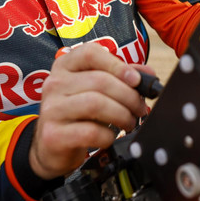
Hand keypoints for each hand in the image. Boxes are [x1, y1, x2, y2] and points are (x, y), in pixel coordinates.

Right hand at [29, 43, 151, 179]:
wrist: (52, 146)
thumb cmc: (79, 114)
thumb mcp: (95, 90)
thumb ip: (120, 77)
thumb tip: (148, 74)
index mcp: (65, 66)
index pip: (90, 53)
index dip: (118, 65)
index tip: (136, 80)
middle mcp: (54, 84)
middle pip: (100, 81)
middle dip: (128, 96)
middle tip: (139, 108)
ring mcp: (51, 109)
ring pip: (96, 104)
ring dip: (121, 115)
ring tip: (129, 122)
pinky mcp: (53, 135)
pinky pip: (90, 132)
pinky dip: (108, 135)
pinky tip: (109, 136)